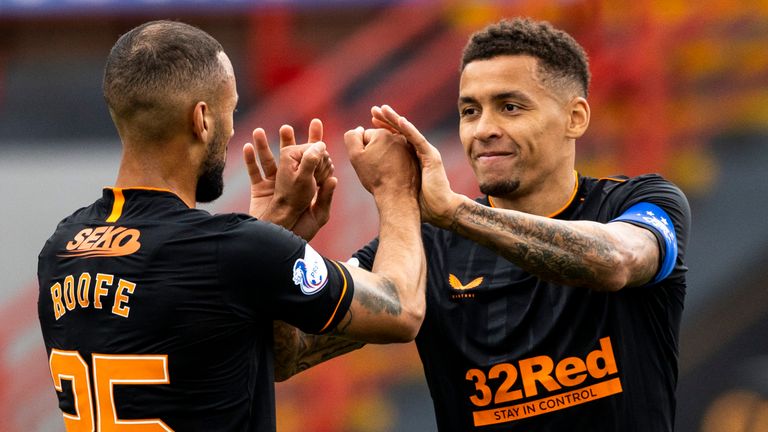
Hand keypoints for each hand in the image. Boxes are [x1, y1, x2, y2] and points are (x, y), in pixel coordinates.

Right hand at [243, 119, 336, 239]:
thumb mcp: (319, 214)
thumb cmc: (302, 232)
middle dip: (288, 140)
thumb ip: (325, 196)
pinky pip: (254, 173)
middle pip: (290, 156)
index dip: (315, 142)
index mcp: (308, 185)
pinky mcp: (259, 192)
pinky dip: (250, 160)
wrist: (279, 243)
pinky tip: (248, 147)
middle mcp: (291, 182)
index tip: (316, 122)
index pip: (314, 160)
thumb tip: (333, 177)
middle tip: (287, 128)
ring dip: (264, 146)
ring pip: (268, 161)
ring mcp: (274, 186)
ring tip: (259, 131)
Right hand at [343, 126, 418, 200]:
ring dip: (385, 157)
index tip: (366, 163)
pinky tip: (391, 174)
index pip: (365, 137)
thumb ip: (352, 138)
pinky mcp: (415, 157)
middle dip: (374, 152)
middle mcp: (398, 136)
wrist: (397, 195)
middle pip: (379, 141)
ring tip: (383, 172)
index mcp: (382, 133)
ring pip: (390, 149)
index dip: (362, 151)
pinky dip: (394, 163)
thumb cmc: (375, 177)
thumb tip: (359, 129)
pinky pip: (400, 156)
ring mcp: (408, 147)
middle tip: (375, 169)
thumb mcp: (355, 156)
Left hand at [370, 105, 460, 226]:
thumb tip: (374, 177)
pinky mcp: (431, 157)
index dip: (385, 128)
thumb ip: (392, 178)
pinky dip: (408, 130)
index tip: (372, 120)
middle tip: (374, 109)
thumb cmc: (421, 203)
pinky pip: (418, 140)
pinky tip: (399, 121)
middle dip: (388, 119)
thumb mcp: (401, 186)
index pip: (397, 138)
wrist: (439, 210)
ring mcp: (426, 153)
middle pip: (402, 131)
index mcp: (412, 157)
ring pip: (409, 132)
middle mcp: (419, 152)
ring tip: (384, 110)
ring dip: (396, 119)